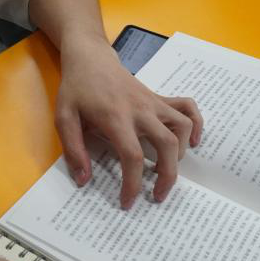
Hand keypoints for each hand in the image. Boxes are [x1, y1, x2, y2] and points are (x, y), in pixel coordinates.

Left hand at [55, 37, 203, 208]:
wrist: (90, 58)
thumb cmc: (76, 89)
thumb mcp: (64, 118)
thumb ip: (73, 149)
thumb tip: (84, 180)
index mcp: (115, 117)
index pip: (132, 155)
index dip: (133, 183)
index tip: (128, 202)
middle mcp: (140, 109)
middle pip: (166, 144)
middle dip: (167, 176)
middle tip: (158, 196)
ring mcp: (153, 102)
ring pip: (181, 127)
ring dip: (179, 153)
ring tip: (165, 169)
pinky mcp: (159, 98)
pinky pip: (187, 107)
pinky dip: (195, 124)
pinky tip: (191, 142)